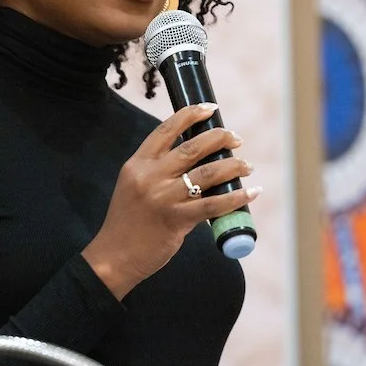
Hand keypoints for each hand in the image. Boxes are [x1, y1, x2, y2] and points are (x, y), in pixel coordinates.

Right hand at [82, 103, 259, 298]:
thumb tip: (195, 159)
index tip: (210, 109)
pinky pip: (213, 204)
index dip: (190, 115)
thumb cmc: (127, 222)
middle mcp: (150, 176)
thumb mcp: (133, 185)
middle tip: (237, 139)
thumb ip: (157, 170)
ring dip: (232, 166)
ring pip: (207, 173)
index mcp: (137, 164)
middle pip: (192, 147)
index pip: (165, 130)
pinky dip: (236, 197)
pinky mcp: (176, 220)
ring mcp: (163, 198)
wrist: (114, 256)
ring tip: (246, 166)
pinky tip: (250, 193)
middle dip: (220, 138)